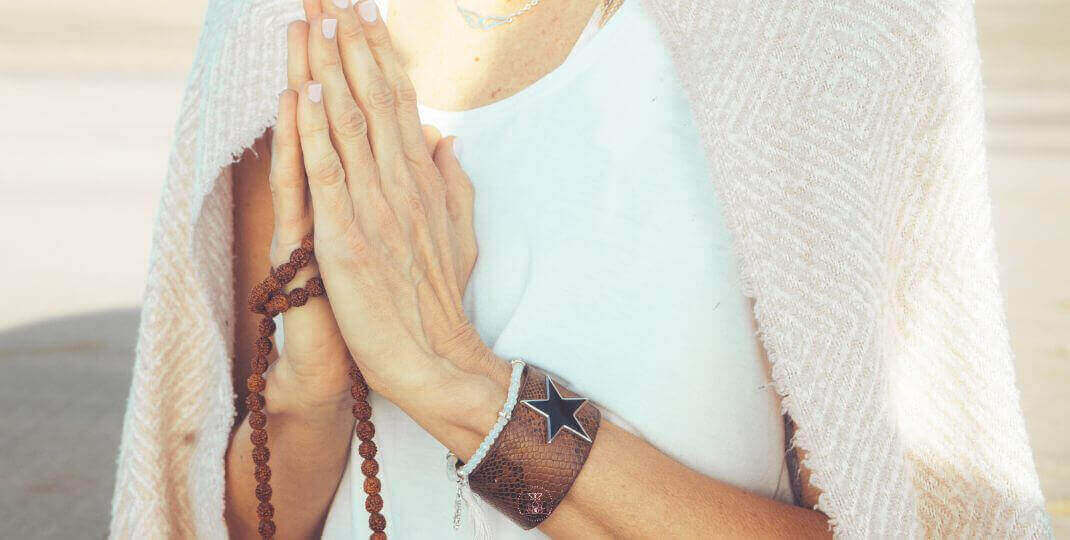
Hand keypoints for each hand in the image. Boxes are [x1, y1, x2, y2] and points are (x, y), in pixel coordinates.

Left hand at [275, 0, 502, 407]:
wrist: (434, 359)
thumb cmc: (439, 302)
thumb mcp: (458, 234)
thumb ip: (452, 184)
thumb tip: (447, 141)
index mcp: (423, 181)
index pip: (401, 105)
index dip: (381, 57)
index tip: (367, 15)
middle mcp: (403, 184)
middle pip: (375, 100)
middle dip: (352, 44)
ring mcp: (376, 209)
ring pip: (351, 124)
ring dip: (332, 69)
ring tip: (317, 20)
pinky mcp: (348, 238)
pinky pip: (330, 175)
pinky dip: (318, 132)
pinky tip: (310, 92)